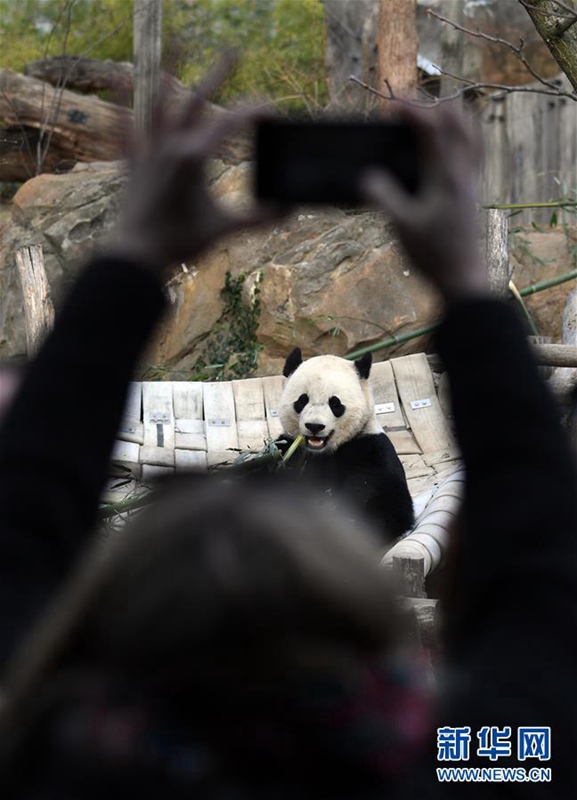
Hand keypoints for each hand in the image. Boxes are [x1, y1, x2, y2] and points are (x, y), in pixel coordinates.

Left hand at [107, 56, 281, 272]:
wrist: (136, 255)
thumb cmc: (179, 242)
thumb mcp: (224, 229)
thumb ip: (258, 219)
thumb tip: (289, 212)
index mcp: (193, 157)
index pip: (230, 123)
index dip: (255, 113)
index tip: (273, 112)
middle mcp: (169, 146)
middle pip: (195, 100)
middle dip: (217, 75)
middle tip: (233, 54)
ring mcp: (148, 152)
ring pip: (159, 104)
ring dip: (168, 73)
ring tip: (176, 46)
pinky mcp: (133, 164)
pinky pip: (126, 129)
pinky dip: (124, 107)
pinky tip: (118, 85)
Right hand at [361, 105, 488, 302]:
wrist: (461, 277)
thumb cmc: (433, 253)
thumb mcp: (401, 226)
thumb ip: (383, 197)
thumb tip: (366, 177)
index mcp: (445, 175)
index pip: (433, 126)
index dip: (411, 109)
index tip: (389, 109)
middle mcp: (463, 170)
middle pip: (457, 118)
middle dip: (430, 106)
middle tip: (405, 114)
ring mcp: (471, 178)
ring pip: (470, 130)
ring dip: (448, 117)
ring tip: (424, 122)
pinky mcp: (472, 188)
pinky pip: (473, 148)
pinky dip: (459, 135)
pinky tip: (440, 147)